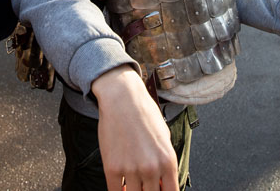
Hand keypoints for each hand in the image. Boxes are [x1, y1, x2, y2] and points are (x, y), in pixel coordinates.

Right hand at [92, 66, 178, 190]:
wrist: (122, 98)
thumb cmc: (144, 113)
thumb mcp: (164, 137)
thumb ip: (164, 161)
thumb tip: (162, 182)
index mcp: (168, 161)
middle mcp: (151, 168)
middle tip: (144, 186)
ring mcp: (131, 169)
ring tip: (131, 185)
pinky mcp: (112, 168)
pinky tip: (120, 186)